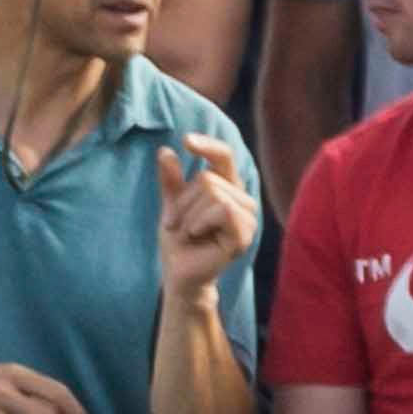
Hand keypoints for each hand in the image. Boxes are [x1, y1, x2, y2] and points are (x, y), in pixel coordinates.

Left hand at [160, 141, 258, 300]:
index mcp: (228, 188)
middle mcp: (242, 199)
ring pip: (214, 193)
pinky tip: (197, 235)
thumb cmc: (178, 240)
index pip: (224, 156)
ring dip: (188, 215)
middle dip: (182, 202)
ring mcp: (247, 217)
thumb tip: (165, 150)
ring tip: (188, 232)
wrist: (177, 273)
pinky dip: (199, 222)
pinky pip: (222, 210)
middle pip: (208, 178)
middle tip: (177, 224)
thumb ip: (171, 180)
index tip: (186, 140)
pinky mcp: (244, 234)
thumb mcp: (171, 205)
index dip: (208, 145)